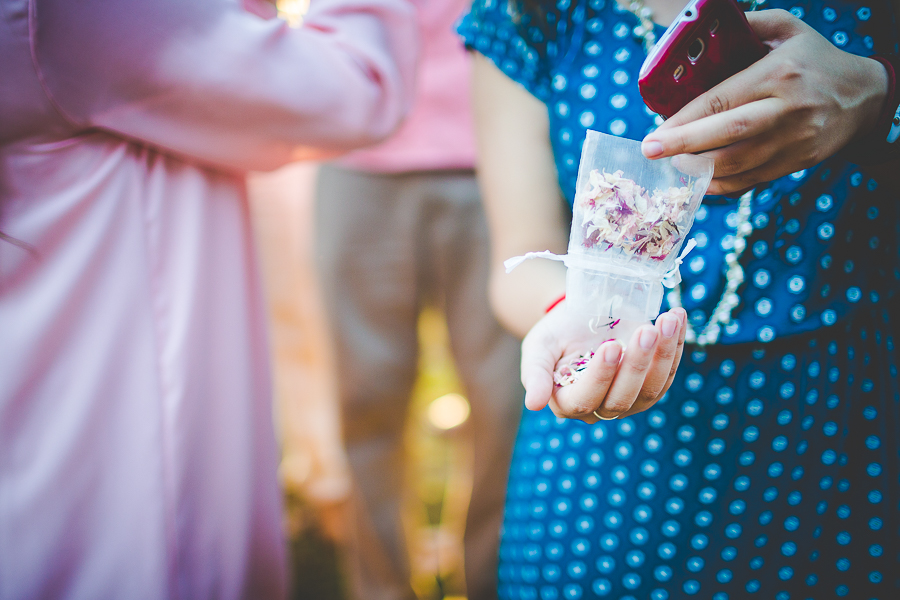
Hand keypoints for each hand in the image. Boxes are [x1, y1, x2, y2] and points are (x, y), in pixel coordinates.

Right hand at [520, 305, 686, 421]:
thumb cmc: (555, 333)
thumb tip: (533, 404)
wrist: (579, 317)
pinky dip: (675, 346)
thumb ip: (535, 374)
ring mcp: (630, 399)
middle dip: (637, 363)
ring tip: (667, 320)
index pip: (585, 399)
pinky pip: (668, 373)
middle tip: (646, 330)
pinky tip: (677, 319)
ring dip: (663, 355)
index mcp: (567, 402)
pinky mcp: (652, 385)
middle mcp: (600, 407)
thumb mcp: (538, 347)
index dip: (600, 376)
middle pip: (623, 398)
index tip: (611, 345)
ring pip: (651, 390)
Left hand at [640, 10, 889, 195]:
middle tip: (650, 151)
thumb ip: (749, 26)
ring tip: (672, 163)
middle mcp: (788, 109)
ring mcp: (795, 140)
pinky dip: (721, 185)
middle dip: (684, 145)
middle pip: (730, 133)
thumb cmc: (815, 60)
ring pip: (739, 163)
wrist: (864, 97)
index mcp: (780, 73)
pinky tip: (698, 179)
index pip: (723, 99)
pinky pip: (752, 180)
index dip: (686, 119)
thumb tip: (702, 30)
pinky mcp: (797, 162)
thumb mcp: (788, 30)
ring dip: (699, 169)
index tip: (655, 130)